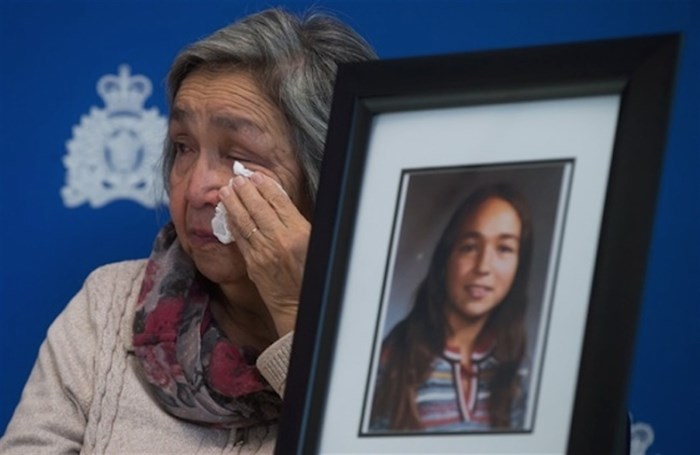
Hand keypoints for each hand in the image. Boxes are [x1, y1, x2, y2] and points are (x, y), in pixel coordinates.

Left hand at [218, 172, 309, 336]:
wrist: (299, 304)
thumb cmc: (310, 275)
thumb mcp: (313, 243)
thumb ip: (297, 223)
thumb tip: (280, 202)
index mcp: (299, 233)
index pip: (279, 202)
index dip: (265, 186)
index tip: (257, 176)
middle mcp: (280, 240)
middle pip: (259, 208)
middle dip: (246, 190)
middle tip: (237, 178)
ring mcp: (263, 252)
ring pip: (245, 221)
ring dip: (234, 204)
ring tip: (226, 191)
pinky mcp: (252, 263)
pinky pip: (240, 238)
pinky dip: (233, 223)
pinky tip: (228, 214)